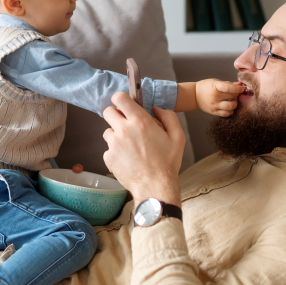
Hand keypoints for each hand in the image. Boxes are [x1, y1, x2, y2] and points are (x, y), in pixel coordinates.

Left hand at [102, 92, 184, 206]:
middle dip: (115, 115)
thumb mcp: (177, 137)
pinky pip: (108, 149)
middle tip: (125, 124)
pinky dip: (115, 152)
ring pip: (107, 131)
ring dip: (116, 135)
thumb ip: (168, 117)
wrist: (155, 186)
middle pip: (108, 111)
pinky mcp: (108, 157)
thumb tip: (156, 109)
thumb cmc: (167, 163)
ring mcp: (114, 144)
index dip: (121, 99)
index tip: (124, 103)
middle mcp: (124, 130)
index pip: (120, 98)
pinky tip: (127, 159)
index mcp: (140, 122)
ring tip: (130, 146)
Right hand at [195, 79, 243, 116]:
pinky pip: (226, 114)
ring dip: (234, 104)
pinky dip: (230, 111)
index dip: (238, 89)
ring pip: (230, 107)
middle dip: (237, 95)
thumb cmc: (206, 87)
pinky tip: (229, 107)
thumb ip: (228, 84)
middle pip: (232, 97)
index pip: (229, 88)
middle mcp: (215, 97)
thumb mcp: (215, 82)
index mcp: (215, 87)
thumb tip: (240, 85)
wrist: (194, 96)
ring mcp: (214, 106)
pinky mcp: (214, 112)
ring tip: (232, 101)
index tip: (242, 88)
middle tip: (236, 93)